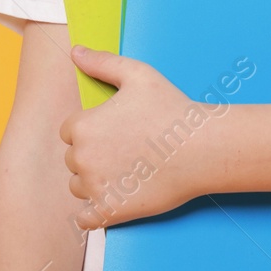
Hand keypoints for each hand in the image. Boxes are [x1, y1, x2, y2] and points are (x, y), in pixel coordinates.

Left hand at [59, 44, 213, 228]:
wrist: (201, 148)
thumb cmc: (170, 108)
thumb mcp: (137, 74)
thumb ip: (101, 62)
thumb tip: (75, 51)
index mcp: (83, 127)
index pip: (70, 131)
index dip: (90, 128)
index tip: (114, 129)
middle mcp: (82, 159)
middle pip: (73, 158)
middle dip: (92, 154)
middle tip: (124, 148)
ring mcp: (95, 188)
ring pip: (78, 185)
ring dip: (92, 181)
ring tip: (124, 170)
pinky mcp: (110, 211)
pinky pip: (85, 218)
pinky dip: (92, 213)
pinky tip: (110, 199)